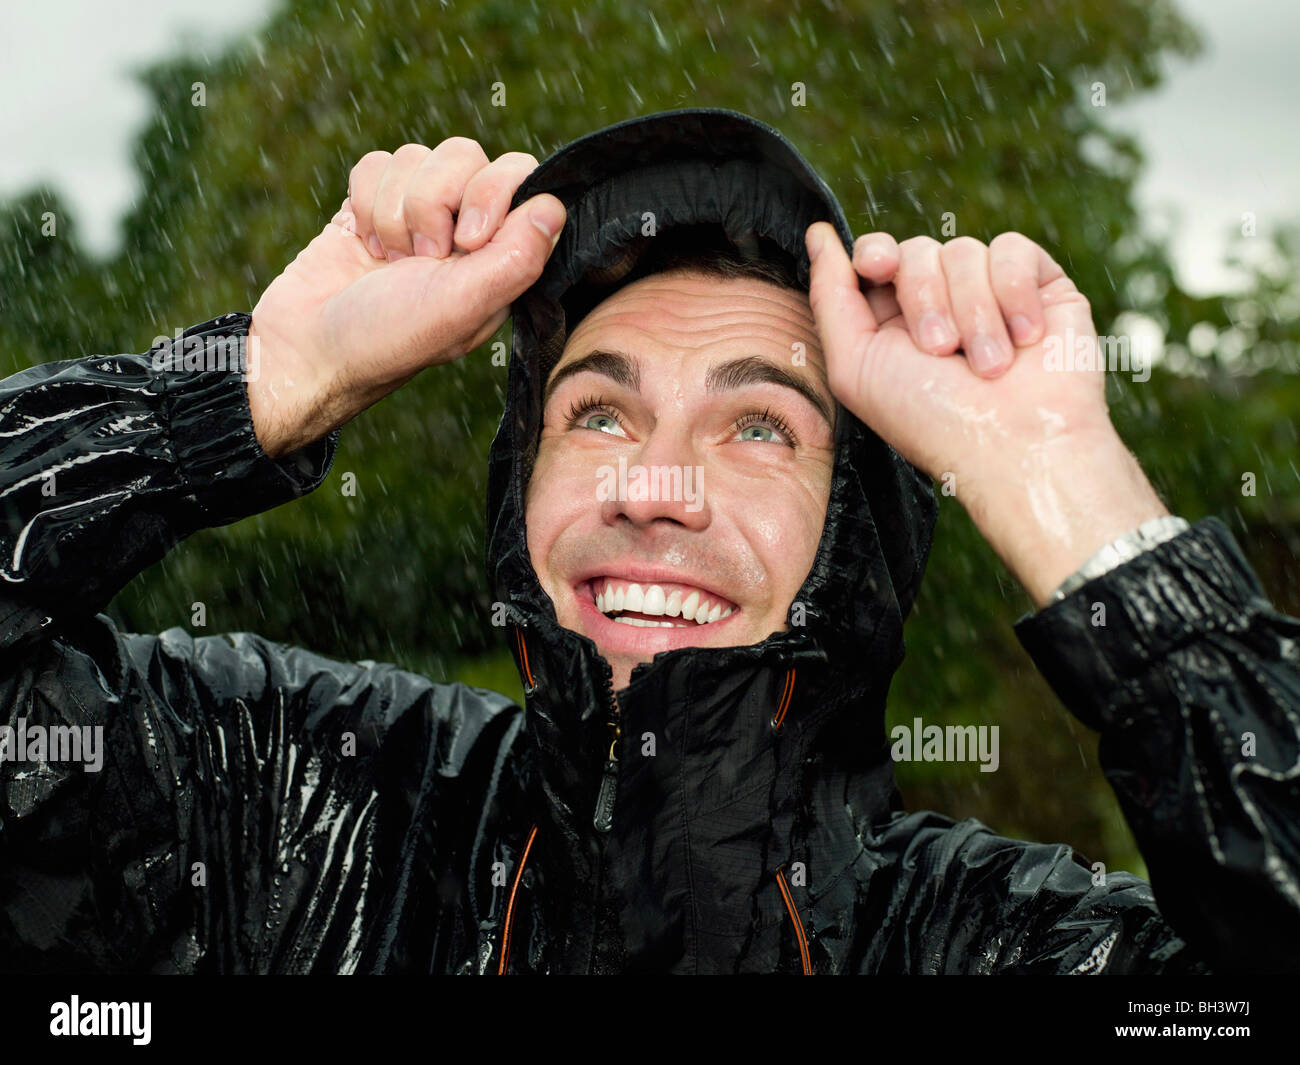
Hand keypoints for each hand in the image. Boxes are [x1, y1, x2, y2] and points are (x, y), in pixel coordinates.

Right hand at [248, 139, 565, 456]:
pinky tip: (363, 243)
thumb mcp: (459, 307)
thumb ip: (515, 259)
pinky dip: (363, 203)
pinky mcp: (374, 203)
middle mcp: (466, 231)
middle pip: (465, 155)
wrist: (303, 347)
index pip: (521, 178)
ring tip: (388, 258)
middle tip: (421, 256)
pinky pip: (376, 163)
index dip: (489, 193)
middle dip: (431, 201)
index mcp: (501, 258)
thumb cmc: (387, 339)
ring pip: (416, 155)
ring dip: (392, 210)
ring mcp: (419, 214)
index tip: (464, 241)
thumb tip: (556, 206)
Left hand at [806, 225, 1166, 605]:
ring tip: (988, 366)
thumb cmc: (931, 420)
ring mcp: (990, 292)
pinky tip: (1025, 339)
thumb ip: (829, 298)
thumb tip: (818, 235)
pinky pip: (1012, 250)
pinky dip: (1014, 294)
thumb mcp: (855, 366)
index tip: (879, 267)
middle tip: (941, 352)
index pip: (875, 256)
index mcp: (892, 322)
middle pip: (915, 249)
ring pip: (963, 250)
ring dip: (972, 311)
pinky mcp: (1040, 285)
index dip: (874, 254)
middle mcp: (940, 302)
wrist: (1016, 444)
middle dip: (924, 298)